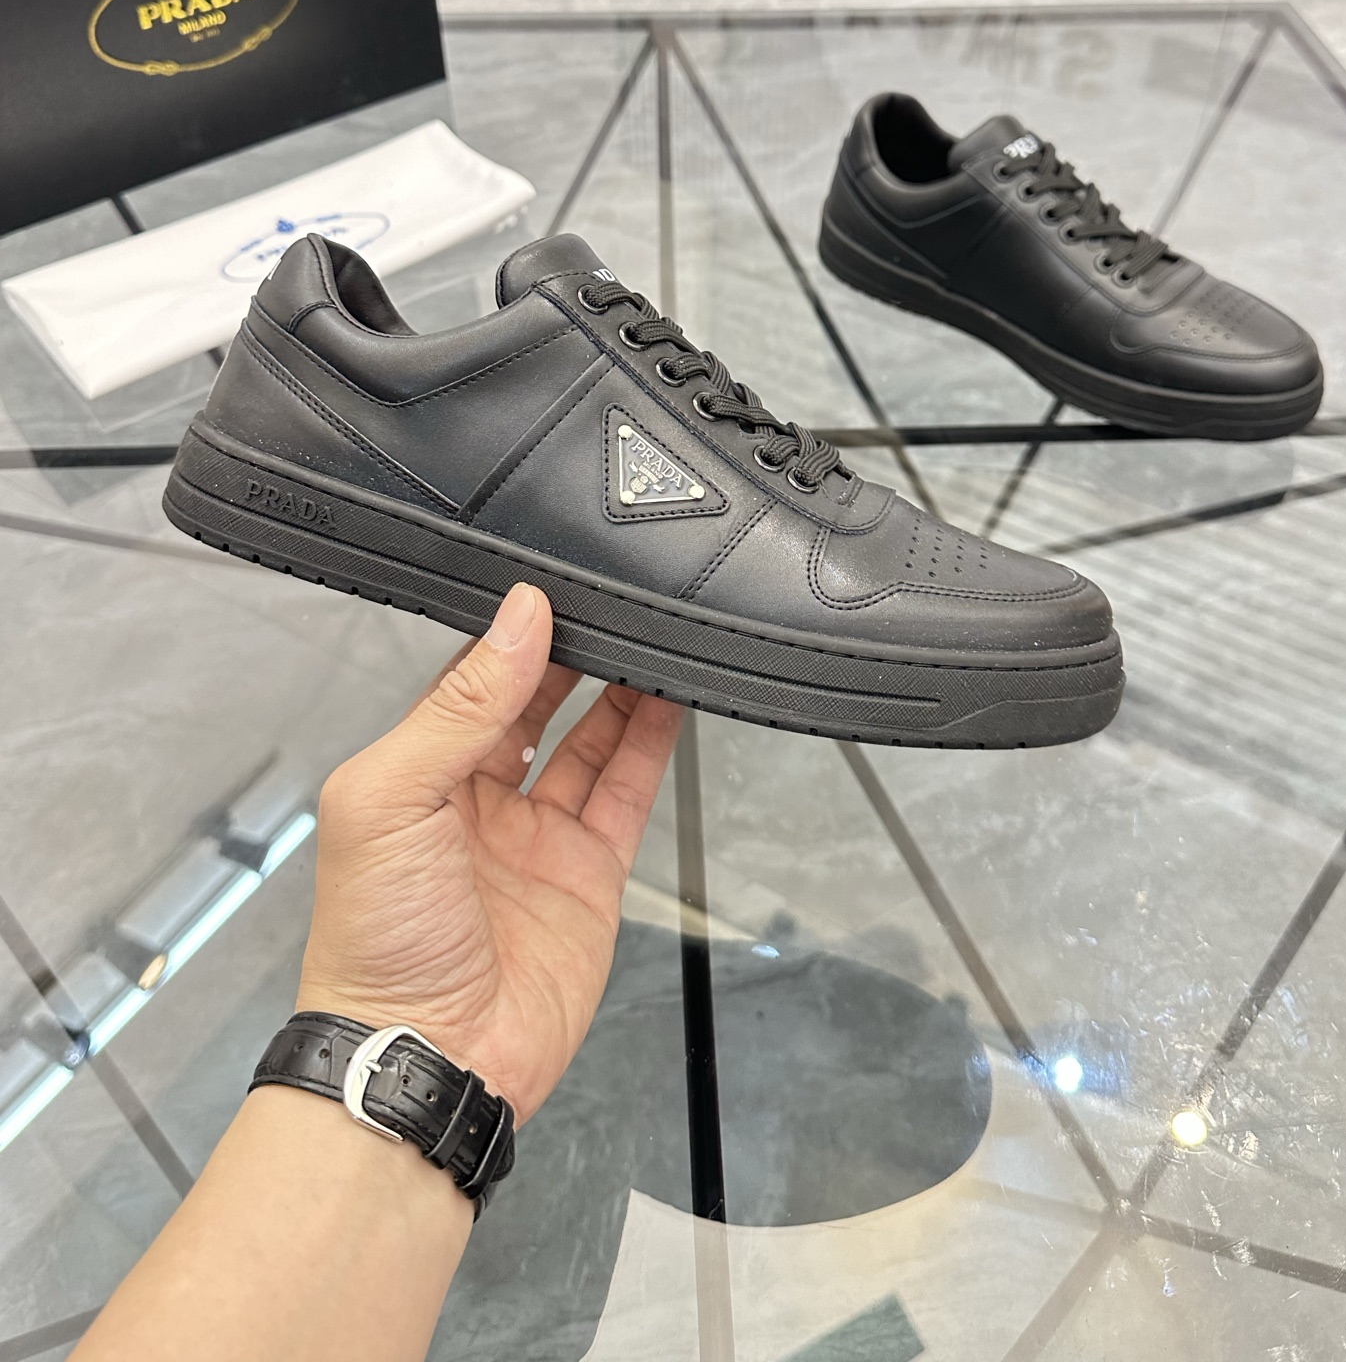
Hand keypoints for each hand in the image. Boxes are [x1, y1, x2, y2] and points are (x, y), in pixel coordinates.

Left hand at [297, 584, 680, 1123]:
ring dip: (619, 688)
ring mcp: (536, 839)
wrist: (428, 1057)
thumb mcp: (392, 799)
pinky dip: (651, 745)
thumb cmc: (375, 941)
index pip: (470, 681)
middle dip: (571, 653)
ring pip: (589, 741)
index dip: (511, 636)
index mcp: (416, 775)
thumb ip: (458, 707)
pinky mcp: (588, 877)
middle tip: (611, 604)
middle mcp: (477, 801)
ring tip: (651, 634)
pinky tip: (668, 698)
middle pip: (536, 703)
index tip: (552, 589)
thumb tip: (516, 620)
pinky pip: (625, 795)